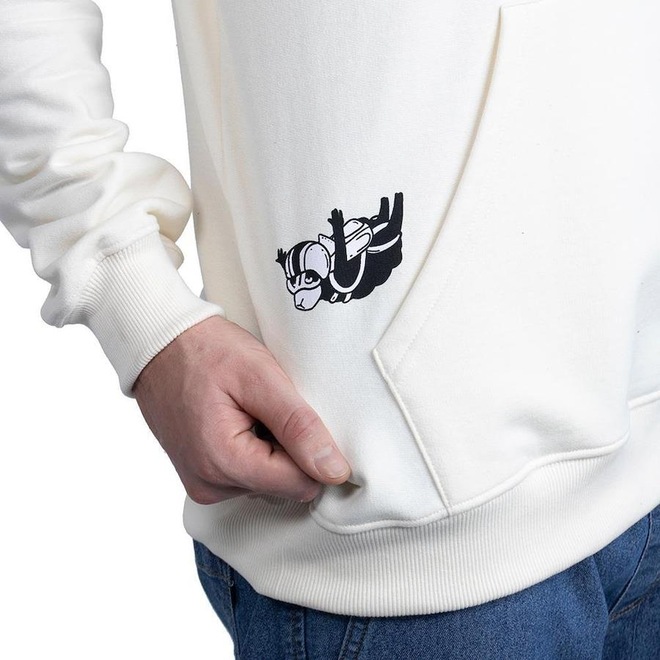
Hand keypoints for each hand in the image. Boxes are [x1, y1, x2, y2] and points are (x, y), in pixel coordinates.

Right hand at [133, 315, 351, 504]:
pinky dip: (256, 450)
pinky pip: (249, 476)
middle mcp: (211, 486)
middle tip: (269, 407)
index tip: (301, 415)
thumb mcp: (260, 377)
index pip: (301, 484)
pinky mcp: (203, 478)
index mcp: (225, 463)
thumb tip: (334, 471)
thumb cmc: (207, 352)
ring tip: (253, 410)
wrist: (160, 345)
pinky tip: (243, 420)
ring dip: (273, 448)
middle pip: (286, 485)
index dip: (312, 450)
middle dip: (290, 448)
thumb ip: (299, 427)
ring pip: (270, 481)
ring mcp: (203, 485)